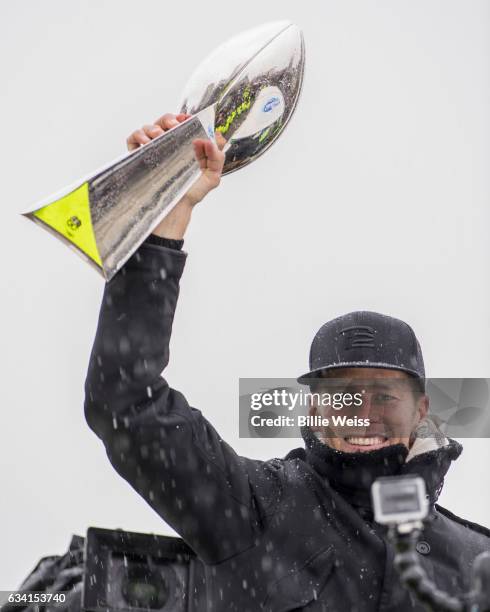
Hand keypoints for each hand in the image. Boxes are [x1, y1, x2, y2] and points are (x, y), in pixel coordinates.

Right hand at [126, 113, 225, 238]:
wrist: (175, 209)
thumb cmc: (191, 193)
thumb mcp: (211, 177)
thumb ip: (217, 157)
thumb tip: (209, 139)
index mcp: (185, 145)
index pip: (183, 124)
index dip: (185, 118)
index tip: (188, 119)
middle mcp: (168, 145)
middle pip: (165, 122)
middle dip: (169, 119)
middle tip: (175, 125)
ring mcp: (153, 150)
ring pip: (148, 128)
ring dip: (153, 127)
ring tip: (159, 136)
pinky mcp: (139, 156)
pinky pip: (133, 139)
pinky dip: (138, 136)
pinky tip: (147, 144)